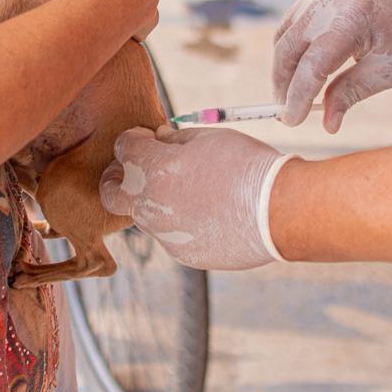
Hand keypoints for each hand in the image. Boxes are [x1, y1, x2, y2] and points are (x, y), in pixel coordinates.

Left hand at [100, 126, 293, 269]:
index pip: (122, 148)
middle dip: (117, 178)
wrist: (279, 211)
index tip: (148, 137)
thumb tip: (161, 140)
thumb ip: (175, 140)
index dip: (134, 138)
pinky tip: (207, 213)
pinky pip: (170, 235)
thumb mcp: (207, 137)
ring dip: (153, 201)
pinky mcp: (183, 254)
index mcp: (151, 168)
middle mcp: (148, 204)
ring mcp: (164, 234)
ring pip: (143, 216)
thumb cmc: (245, 165)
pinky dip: (179, 223)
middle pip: (112, 192)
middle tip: (137, 169)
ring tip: (186, 190)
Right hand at [272, 0, 391, 132]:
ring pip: (284, 36)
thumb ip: (352, 93)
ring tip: (291, 93)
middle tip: (288, 112)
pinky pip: (292, 22)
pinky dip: (289, 47)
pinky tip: (297, 68)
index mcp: (353, 20)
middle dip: (282, 85)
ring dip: (282, 68)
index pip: (312, 65)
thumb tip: (328, 124)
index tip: (293, 120)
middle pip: (288, 49)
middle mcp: (330, 2)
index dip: (298, 96)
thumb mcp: (391, 70)